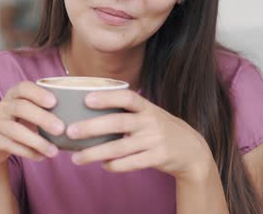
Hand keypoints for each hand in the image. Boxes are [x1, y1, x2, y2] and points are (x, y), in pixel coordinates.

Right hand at [0, 82, 64, 167]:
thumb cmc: (19, 123)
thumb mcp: (28, 112)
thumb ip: (46, 109)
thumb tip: (80, 116)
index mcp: (13, 95)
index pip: (23, 87)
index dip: (38, 93)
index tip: (54, 102)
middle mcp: (2, 106)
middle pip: (20, 108)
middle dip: (42, 118)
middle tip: (61, 129)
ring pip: (15, 130)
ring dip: (37, 141)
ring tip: (54, 152)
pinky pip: (10, 145)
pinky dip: (28, 152)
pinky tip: (42, 157)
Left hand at [66, 90, 212, 180]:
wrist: (192, 150)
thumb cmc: (160, 129)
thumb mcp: (149, 114)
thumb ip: (127, 111)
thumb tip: (88, 110)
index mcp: (147, 107)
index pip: (126, 97)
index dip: (107, 97)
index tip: (86, 99)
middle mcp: (150, 121)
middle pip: (118, 122)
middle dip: (92, 127)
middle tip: (70, 132)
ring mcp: (155, 140)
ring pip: (120, 147)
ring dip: (95, 153)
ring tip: (76, 158)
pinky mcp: (158, 157)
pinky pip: (131, 163)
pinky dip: (115, 165)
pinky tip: (103, 165)